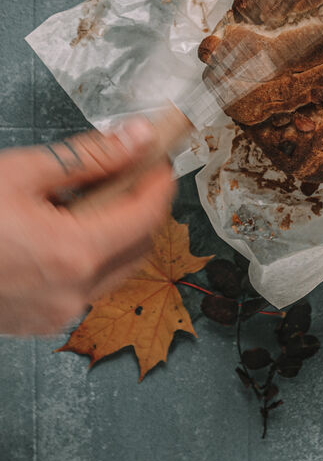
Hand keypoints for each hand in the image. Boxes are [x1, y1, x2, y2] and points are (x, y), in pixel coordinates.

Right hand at [0, 119, 174, 334]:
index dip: (160, 181)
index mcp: (75, 254)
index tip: (159, 158)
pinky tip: (69, 226)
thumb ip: (91, 157)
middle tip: (133, 170)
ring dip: (121, 231)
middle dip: (145, 205)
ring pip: (117, 270)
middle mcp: (73, 293)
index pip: (148, 215)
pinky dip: (93, 255)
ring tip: (96, 194)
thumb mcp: (24, 172)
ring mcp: (56, 315)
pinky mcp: (39, 322)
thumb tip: (137, 138)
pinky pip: (88, 287)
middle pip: (141, 245)